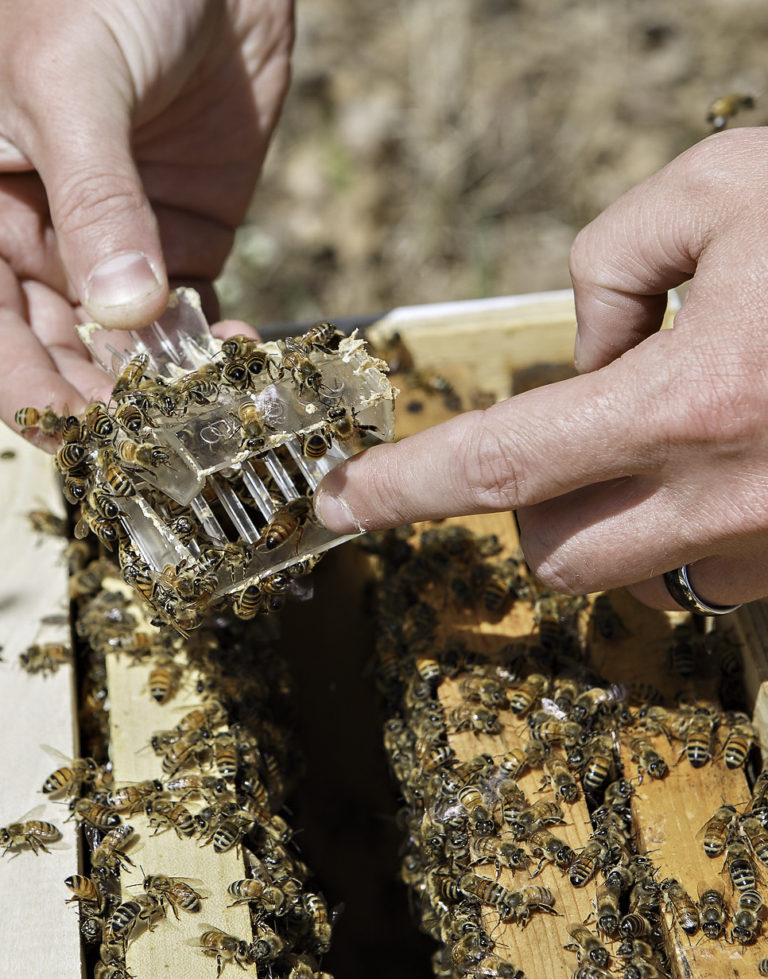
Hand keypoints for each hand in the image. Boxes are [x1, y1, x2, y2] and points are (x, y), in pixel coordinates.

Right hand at [0, 0, 292, 434]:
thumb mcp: (71, 80)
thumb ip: (94, 199)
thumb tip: (122, 313)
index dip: (25, 386)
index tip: (75, 428)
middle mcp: (39, 237)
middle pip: (60, 349)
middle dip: (104, 399)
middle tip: (154, 435)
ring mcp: (116, 245)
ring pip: (128, 344)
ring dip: (163, 383)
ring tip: (204, 407)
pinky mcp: (184, 240)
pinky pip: (192, 314)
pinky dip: (213, 346)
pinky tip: (239, 361)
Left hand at [314, 128, 767, 609]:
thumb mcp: (730, 188)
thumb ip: (618, 257)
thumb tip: (586, 348)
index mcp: (694, 398)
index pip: (504, 462)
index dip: (408, 487)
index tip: (343, 502)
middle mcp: (733, 496)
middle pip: (554, 553)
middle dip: (535, 503)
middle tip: (571, 435)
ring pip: (639, 577)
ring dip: (625, 516)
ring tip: (689, 434)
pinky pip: (721, 574)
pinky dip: (701, 525)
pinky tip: (750, 457)